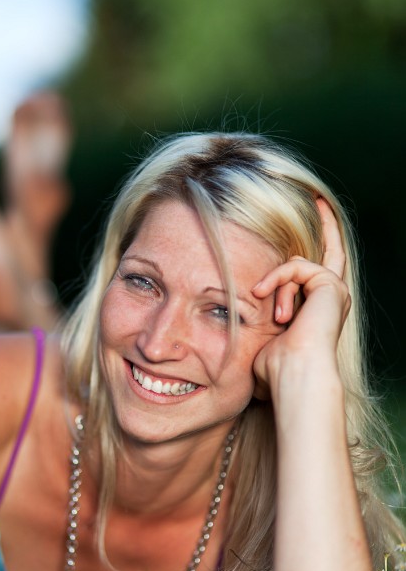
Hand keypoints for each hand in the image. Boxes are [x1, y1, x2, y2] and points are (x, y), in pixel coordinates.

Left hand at [251, 199, 350, 397]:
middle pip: (332, 250)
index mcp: (319, 307)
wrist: (295, 373)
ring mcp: (334, 290)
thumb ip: (260, 320)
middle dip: (326, 222)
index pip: (316, 271)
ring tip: (276, 318)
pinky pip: (296, 266)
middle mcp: (332, 296)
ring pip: (297, 264)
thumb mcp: (263, 336)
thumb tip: (237, 322)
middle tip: (316, 198)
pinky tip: (268, 300)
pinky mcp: (330, 285)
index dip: (313, 248)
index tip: (308, 224)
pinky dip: (277, 280)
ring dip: (276, 284)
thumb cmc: (276, 367)